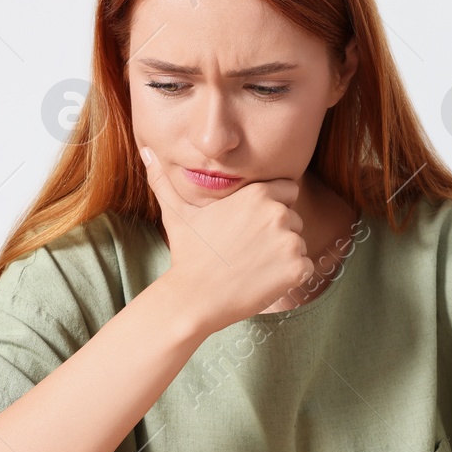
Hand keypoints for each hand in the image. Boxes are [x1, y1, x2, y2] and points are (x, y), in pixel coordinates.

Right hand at [142, 145, 314, 333]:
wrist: (196, 298)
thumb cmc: (188, 255)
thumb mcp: (177, 213)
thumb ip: (165, 180)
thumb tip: (146, 153)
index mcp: (257, 193)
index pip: (288, 190)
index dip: (274, 206)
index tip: (254, 226)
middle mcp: (277, 212)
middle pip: (294, 218)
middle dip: (277, 233)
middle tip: (247, 251)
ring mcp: (290, 241)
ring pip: (299, 244)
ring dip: (283, 256)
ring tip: (252, 266)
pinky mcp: (297, 268)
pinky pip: (306, 268)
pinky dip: (290, 277)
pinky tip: (263, 280)